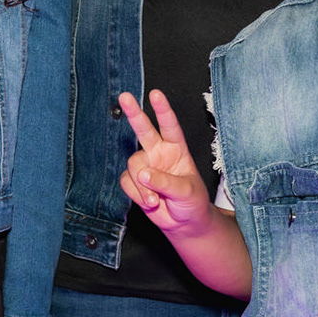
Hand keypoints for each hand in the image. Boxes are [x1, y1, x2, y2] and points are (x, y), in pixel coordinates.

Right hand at [117, 90, 214, 239]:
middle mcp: (159, 153)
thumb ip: (166, 182)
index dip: (162, 109)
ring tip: (155, 200)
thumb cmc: (192, 201)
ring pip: (133, 165)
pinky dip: (137, 194)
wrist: (184, 222)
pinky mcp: (134, 181)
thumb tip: (143, 174)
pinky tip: (149, 202)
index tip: (155, 94)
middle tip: (125, 96)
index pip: (170, 126)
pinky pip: (127, 182)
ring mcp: (145, 166)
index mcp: (177, 148)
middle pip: (144, 129)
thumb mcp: (187, 191)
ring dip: (142, 185)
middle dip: (134, 113)